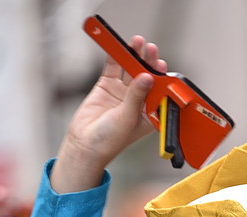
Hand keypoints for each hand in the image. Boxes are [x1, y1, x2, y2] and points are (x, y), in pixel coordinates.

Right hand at [51, 37, 167, 193]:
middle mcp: (138, 102)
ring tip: (138, 42)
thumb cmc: (109, 141)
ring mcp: (122, 92)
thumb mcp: (127, 118)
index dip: (161, 78)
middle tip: (151, 50)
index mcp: (148, 114)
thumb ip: (136, 96)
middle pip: (146, 77)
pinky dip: (115, 55)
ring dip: (134, 55)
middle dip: (149, 62)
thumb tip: (147, 77)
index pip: (158, 92)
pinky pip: (113, 67)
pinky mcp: (107, 86)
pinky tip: (119, 45)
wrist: (85, 144)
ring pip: (130, 69)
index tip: (161, 66)